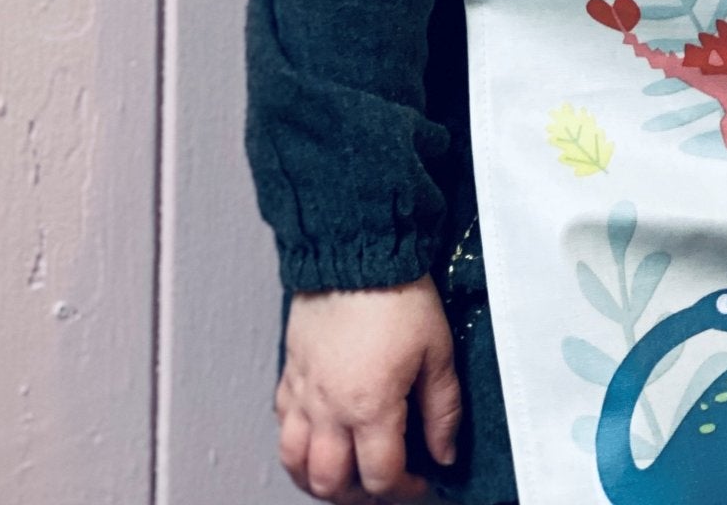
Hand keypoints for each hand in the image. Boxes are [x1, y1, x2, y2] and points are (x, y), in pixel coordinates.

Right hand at [275, 275, 460, 500]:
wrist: (356, 246)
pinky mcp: (291, 368)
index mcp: (370, 407)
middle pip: (330, 482)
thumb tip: (445, 452)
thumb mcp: (438, 351)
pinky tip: (316, 432)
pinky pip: (281, 421)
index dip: (406, 490)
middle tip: (380, 483)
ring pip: (294, 460)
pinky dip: (296, 438)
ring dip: (317, 477)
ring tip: (342, 472)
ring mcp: (305, 389)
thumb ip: (443, 410)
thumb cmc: (398, 293)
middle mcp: (330, 407)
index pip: (381, 477)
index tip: (422, 481)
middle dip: (358, 494)